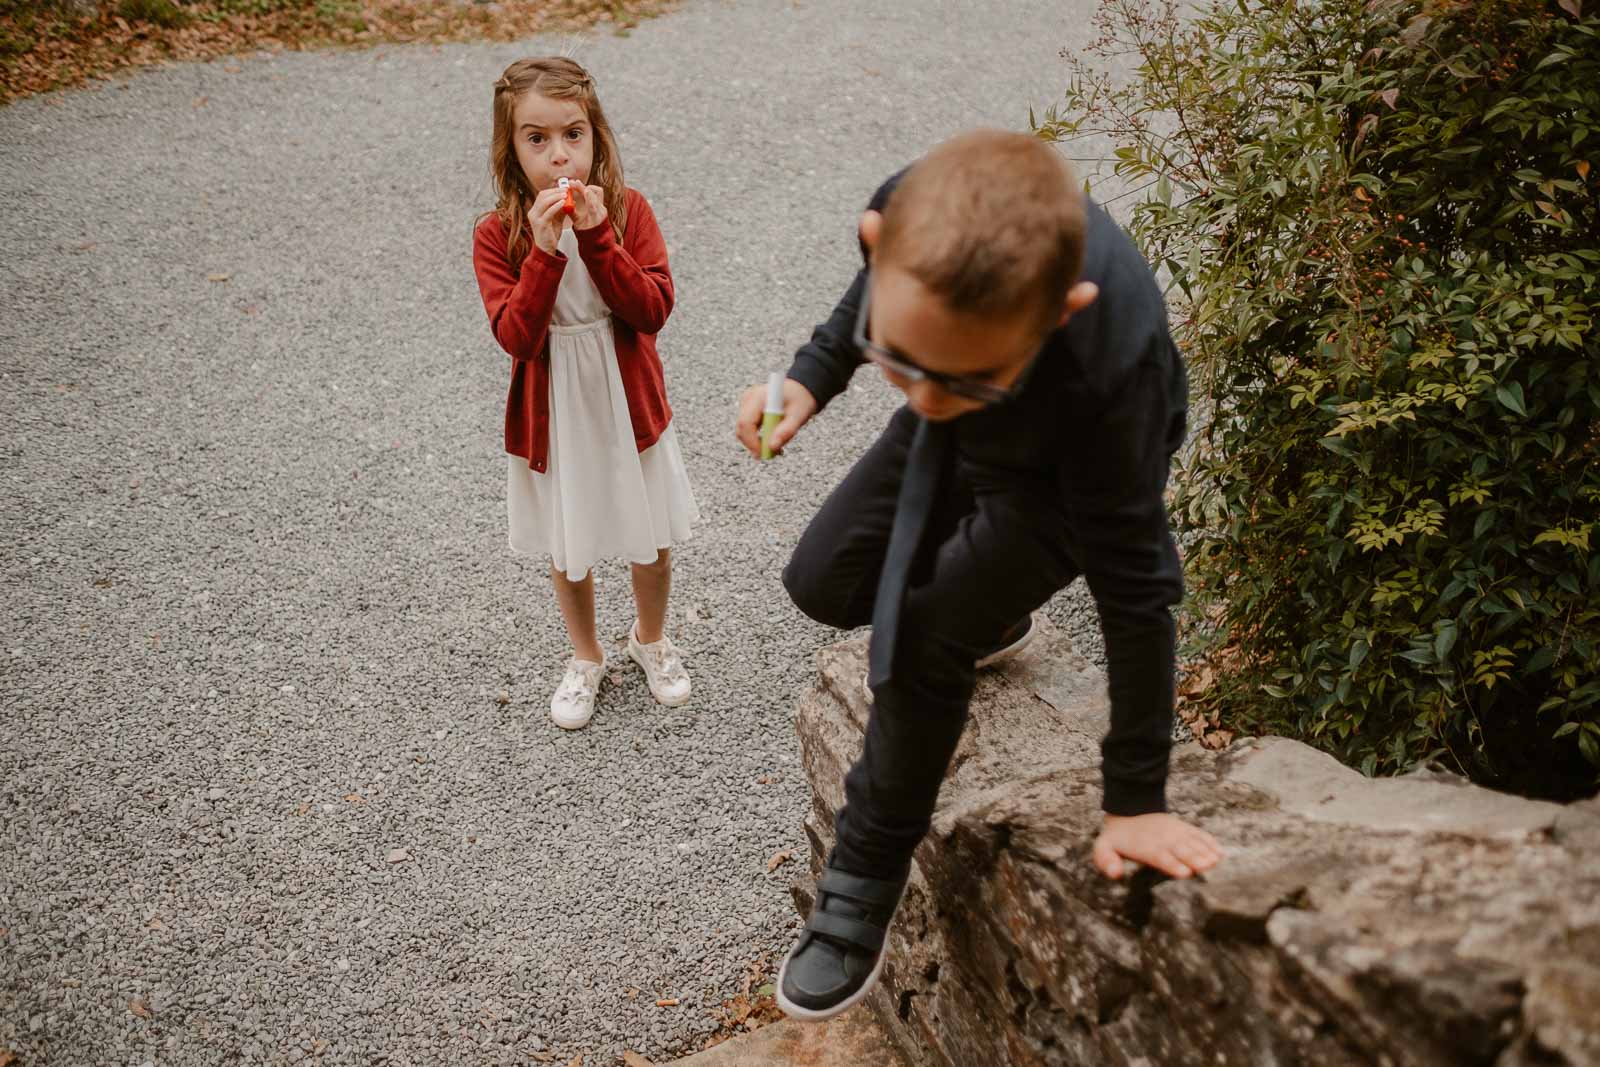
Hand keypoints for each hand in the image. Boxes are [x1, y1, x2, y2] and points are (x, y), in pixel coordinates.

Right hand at [526, 187, 568, 254]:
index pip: (542, 195)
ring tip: (566, 194)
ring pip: (544, 202)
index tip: (564, 188)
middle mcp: (533, 213)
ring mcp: (535, 218)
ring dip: (556, 196)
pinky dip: (556, 206)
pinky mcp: (540, 224)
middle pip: (542, 196)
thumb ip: (560, 209)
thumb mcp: (556, 219)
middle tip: (566, 190)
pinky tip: (564, 203)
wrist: (547, 250)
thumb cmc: (551, 235)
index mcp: (535, 210)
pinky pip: (548, 212)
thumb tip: (568, 199)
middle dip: (555, 191)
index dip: (553, 190)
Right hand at [571, 181, 607, 230]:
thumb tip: (565, 203)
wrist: (598, 235)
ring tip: (576, 186)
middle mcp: (601, 211)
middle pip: (595, 194)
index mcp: (595, 218)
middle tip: (572, 183)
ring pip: (598, 191)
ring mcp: (603, 206)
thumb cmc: (586, 231)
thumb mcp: (577, 224)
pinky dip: (589, 189)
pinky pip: (597, 192)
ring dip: (587, 187)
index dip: (587, 196)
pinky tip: (581, 190)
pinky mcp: (602, 203)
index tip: (581, 188)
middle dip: (583, 187)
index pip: (593, 205)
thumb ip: (572, 213)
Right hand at [736, 377, 817, 457]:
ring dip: (758, 443)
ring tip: (778, 445)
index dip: (752, 442)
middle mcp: (749, 398)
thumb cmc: (800, 400)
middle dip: (755, 445)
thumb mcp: (798, 416)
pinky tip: (773, 437)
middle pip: (742, 429)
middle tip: (775, 453)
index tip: (765, 454)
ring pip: (744, 432)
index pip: (746, 423)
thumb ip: (785, 432)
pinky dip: (758, 437)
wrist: (800, 390)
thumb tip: (772, 447)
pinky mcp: (747, 409)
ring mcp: (746, 403)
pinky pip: (748, 429)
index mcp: (759, 397)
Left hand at [1092, 812, 1222, 880]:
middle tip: (1207, 867)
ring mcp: (1176, 833)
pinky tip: (1220, 852)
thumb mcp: (1104, 846)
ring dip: (1205, 851)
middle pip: (1182, 851)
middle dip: (1194, 859)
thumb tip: (1114, 873)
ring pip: (1193, 843)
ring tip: (1217, 860)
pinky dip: (1209, 842)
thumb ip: (1105, 859)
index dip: (1173, 864)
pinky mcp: (1184, 828)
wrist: (1130, 809)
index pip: (1161, 857)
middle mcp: (1164, 840)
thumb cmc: (1118, 836)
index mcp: (1146, 847)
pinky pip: (1199, 834)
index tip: (1185, 873)